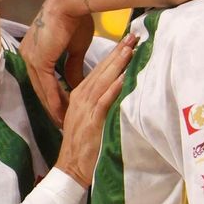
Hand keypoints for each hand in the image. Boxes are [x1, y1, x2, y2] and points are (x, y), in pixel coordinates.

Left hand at [19, 0, 96, 125]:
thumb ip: (72, 67)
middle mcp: (28, 55)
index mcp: (34, 50)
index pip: (42, 79)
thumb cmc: (75, 20)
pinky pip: (46, 86)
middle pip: (39, 87)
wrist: (72, 4)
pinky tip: (62, 113)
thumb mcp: (74, 49)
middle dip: (50, 105)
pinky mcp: (39, 61)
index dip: (52, 94)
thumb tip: (74, 84)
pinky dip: (54, 100)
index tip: (62, 108)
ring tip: (62, 122)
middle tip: (60, 121)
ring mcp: (31, 58)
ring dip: (52, 107)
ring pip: (42, 89)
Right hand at [54, 32, 136, 185]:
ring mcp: (85, 109)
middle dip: (117, 53)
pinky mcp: (91, 121)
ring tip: (129, 49)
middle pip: (101, 71)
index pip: (98, 71)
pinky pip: (104, 101)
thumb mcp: (87, 118)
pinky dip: (113, 88)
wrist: (71, 166)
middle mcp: (81, 98)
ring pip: (102, 81)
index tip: (126, 42)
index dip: (113, 55)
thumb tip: (115, 88)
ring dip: (116, 65)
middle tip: (132, 37)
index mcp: (79, 96)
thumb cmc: (82, 145)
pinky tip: (123, 77)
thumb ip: (98, 102)